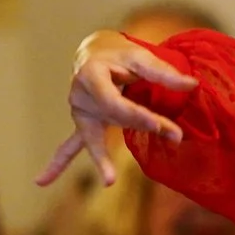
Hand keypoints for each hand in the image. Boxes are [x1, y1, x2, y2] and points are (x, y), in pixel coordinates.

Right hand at [38, 30, 198, 187]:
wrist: (95, 53)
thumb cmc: (119, 54)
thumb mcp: (141, 56)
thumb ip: (164, 73)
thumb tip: (193, 86)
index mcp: (91, 75)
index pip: (115, 102)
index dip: (137, 115)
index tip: (160, 125)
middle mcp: (80, 95)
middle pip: (113, 118)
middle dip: (143, 127)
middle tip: (175, 135)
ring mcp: (80, 111)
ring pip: (94, 136)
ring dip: (103, 158)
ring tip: (109, 181)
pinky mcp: (84, 122)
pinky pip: (70, 145)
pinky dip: (57, 163)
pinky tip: (41, 181)